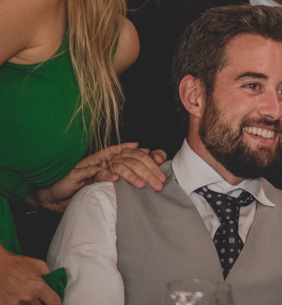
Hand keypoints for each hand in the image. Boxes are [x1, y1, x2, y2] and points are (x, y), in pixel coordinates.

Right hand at [0, 246, 60, 304]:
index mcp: (39, 287)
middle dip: (41, 302)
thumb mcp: (40, 265)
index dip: (56, 302)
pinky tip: (17, 297)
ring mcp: (15, 303)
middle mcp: (28, 297)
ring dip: (29, 304)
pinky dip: (19, 303)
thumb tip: (56, 285)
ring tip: (26, 295)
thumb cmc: (19, 264)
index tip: (53, 301)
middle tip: (37, 295)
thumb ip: (50, 277)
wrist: (0, 266)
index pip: (54, 302)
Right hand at [27, 143, 166, 212]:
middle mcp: (102, 158)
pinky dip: (105, 174)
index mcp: (110, 159)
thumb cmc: (82, 187)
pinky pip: (93, 172)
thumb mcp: (106, 182)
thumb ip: (123, 175)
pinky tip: (115, 179)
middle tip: (158, 183)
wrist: (54, 194)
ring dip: (130, 175)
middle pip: (130, 159)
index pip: (134, 154)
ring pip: (115, 164)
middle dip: (146, 171)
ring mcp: (90, 164)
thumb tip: (143, 169)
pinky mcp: (78, 172)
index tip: (161, 161)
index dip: (148, 156)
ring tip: (142, 184)